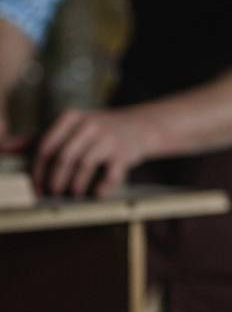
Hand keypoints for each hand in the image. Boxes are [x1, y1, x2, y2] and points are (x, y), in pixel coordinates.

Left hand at [32, 107, 160, 198]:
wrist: (139, 126)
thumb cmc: (96, 131)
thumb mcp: (68, 127)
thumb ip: (37, 139)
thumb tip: (3, 147)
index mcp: (71, 117)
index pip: (46, 145)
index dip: (38, 169)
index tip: (36, 186)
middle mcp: (90, 123)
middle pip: (64, 156)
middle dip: (55, 179)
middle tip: (52, 193)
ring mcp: (109, 137)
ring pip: (85, 164)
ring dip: (75, 184)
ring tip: (73, 194)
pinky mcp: (125, 152)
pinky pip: (110, 174)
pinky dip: (101, 188)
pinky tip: (96, 194)